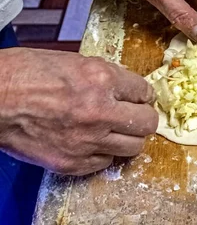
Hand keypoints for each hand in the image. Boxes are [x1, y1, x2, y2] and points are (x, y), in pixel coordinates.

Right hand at [0, 48, 157, 175]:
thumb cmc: (22, 74)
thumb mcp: (70, 61)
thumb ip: (102, 76)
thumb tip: (123, 88)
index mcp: (101, 79)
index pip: (143, 91)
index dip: (141, 94)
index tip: (138, 98)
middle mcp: (100, 112)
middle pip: (147, 123)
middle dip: (142, 118)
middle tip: (133, 115)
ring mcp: (88, 141)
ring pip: (133, 147)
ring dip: (128, 138)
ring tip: (116, 131)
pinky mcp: (73, 163)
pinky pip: (105, 163)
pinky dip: (103, 153)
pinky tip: (92, 143)